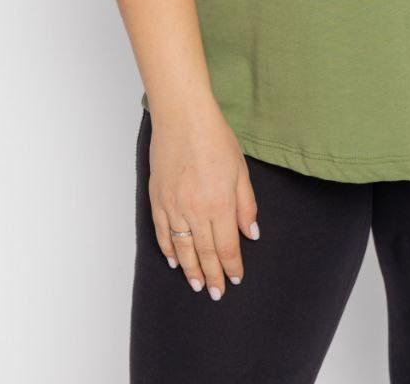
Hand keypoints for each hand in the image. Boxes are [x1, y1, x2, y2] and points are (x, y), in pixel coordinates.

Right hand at [148, 94, 259, 299]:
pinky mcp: (157, 199)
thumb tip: (251, 233)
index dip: (232, 266)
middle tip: (215, 293)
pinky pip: (162, 232)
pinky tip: (174, 260)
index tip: (235, 279)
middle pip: (205, 253)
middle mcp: (195, 210)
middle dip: (212, 275)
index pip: (227, 246)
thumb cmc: (214, 138)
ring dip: (190, 269)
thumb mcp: (240, 171)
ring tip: (197, 284)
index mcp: (220, 204)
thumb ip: (246, 205)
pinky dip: (168, 249)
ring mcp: (173, 206)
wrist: (182, 117)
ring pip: (182, 248)